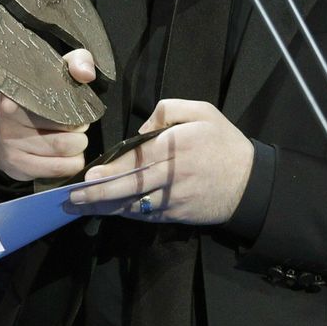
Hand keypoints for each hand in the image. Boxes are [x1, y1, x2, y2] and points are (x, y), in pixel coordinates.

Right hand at [0, 49, 95, 181]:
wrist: (2, 141)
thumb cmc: (34, 106)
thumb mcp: (53, 76)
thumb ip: (75, 62)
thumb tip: (85, 73)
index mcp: (15, 89)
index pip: (50, 91)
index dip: (70, 102)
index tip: (73, 105)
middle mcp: (8, 115)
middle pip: (65, 125)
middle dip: (79, 128)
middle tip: (76, 126)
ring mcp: (11, 142)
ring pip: (65, 147)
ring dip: (77, 146)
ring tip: (72, 140)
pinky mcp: (18, 166)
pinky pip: (61, 168)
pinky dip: (72, 163)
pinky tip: (66, 157)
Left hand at [63, 99, 253, 224]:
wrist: (251, 183)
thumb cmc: (223, 143)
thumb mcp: (202, 111)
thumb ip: (168, 110)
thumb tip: (141, 129)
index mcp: (176, 147)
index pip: (137, 159)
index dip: (111, 169)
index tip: (90, 174)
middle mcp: (173, 175)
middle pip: (130, 186)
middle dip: (100, 193)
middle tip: (75, 197)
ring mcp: (175, 198)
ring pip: (135, 204)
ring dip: (107, 207)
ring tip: (83, 206)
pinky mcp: (179, 214)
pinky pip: (148, 215)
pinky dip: (127, 214)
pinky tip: (110, 211)